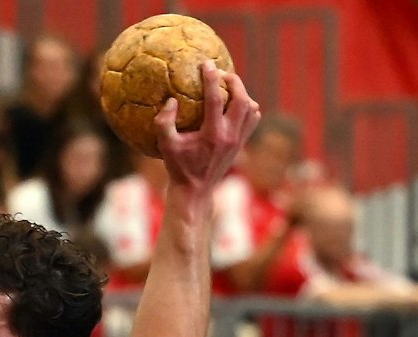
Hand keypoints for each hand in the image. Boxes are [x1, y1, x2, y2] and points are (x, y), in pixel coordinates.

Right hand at [157, 62, 260, 193]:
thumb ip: (163, 124)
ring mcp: (239, 140)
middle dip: (234, 81)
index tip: (206, 64)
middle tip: (221, 73)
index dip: (211, 79)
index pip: (215, 99)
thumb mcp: (165, 147)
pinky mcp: (242, 143)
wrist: (196, 191)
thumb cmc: (178, 168)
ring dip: (242, 94)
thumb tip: (171, 101)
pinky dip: (248, 107)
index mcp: (212, 135)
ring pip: (251, 108)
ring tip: (229, 87)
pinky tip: (235, 104)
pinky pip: (253, 119)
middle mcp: (230, 135)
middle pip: (242, 99)